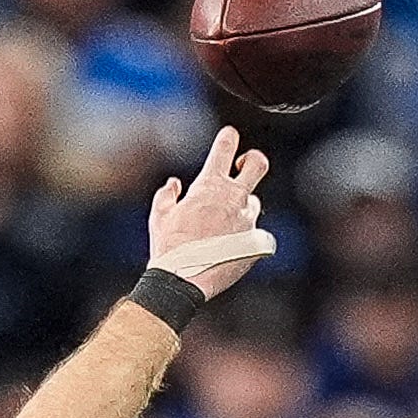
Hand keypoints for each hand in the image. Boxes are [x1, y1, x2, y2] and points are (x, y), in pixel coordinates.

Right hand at [148, 127, 276, 298]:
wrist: (183, 280)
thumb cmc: (169, 248)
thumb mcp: (159, 216)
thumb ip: (168, 194)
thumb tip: (174, 184)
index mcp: (211, 185)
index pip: (226, 146)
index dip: (228, 137)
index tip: (228, 137)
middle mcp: (235, 198)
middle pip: (258, 164)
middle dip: (253, 160)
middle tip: (242, 166)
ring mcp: (248, 221)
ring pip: (253, 203)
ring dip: (241, 208)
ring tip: (222, 227)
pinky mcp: (256, 243)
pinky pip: (255, 234)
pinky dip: (244, 237)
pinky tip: (229, 248)